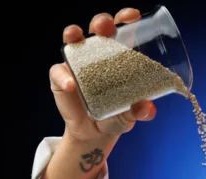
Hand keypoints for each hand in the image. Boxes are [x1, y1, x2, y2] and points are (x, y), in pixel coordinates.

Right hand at [50, 8, 156, 141]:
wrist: (96, 134)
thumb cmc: (117, 116)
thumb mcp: (130, 115)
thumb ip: (139, 112)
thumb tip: (147, 108)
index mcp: (118, 58)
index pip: (121, 31)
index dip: (124, 19)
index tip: (132, 16)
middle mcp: (97, 56)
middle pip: (97, 29)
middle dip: (101, 22)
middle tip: (106, 26)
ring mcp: (77, 64)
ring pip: (73, 41)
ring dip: (74, 34)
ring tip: (76, 36)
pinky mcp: (61, 78)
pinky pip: (58, 73)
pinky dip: (63, 77)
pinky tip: (71, 84)